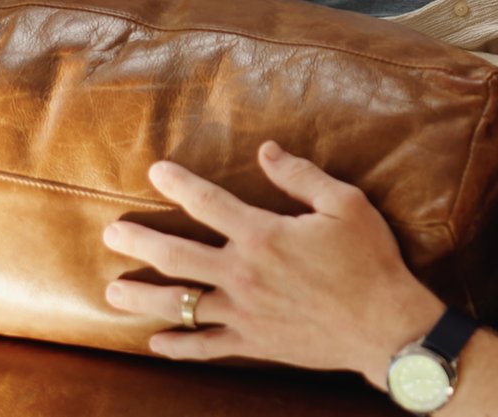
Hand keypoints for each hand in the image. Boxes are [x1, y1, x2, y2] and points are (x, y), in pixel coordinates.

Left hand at [102, 142, 446, 390]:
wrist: (385, 325)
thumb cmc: (370, 260)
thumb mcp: (345, 204)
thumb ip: (301, 176)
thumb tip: (267, 150)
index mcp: (263, 235)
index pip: (207, 202)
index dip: (178, 184)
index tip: (156, 171)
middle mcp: (243, 274)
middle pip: (175, 255)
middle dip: (139, 241)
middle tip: (112, 233)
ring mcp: (243, 312)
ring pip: (179, 304)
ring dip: (141, 296)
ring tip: (113, 290)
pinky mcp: (253, 343)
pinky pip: (205, 347)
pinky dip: (178, 348)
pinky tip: (156, 344)